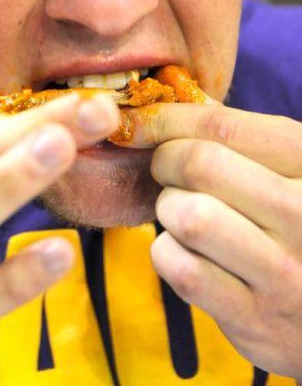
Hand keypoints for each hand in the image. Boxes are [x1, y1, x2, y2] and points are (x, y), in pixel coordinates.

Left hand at [124, 103, 301, 378]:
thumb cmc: (297, 220)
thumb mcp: (288, 166)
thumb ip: (238, 134)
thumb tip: (164, 100)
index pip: (222, 125)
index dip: (165, 119)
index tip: (133, 122)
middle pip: (199, 164)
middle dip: (165, 161)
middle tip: (166, 170)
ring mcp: (283, 272)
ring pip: (187, 216)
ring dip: (168, 209)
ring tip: (182, 211)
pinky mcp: (255, 318)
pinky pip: (181, 269)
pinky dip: (168, 253)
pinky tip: (185, 250)